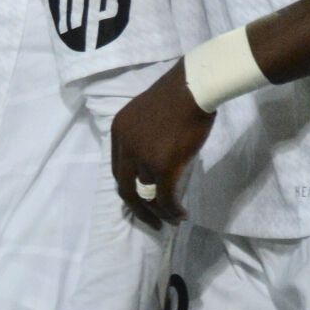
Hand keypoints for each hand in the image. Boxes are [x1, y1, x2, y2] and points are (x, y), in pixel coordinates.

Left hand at [111, 61, 211, 226]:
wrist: (192, 89)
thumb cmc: (178, 97)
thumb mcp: (147, 115)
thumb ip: (144, 136)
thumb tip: (156, 157)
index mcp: (118, 131)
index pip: (117, 168)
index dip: (129, 186)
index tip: (143, 198)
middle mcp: (124, 145)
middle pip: (124, 186)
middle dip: (137, 207)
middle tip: (152, 220)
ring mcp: (141, 157)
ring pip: (145, 194)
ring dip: (158, 211)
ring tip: (171, 220)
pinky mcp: (161, 166)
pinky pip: (163, 197)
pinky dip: (172, 210)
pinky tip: (181, 215)